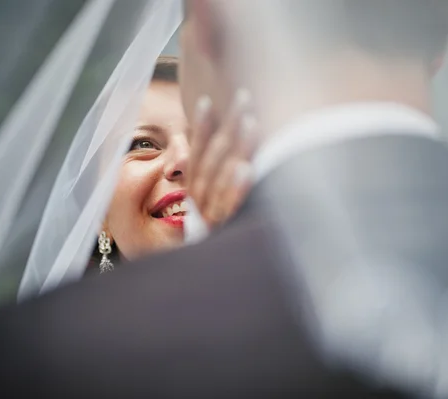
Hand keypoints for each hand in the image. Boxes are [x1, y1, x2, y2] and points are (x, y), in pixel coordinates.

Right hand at [187, 90, 258, 227]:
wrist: (216, 282)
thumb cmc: (221, 238)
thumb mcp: (215, 210)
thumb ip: (218, 182)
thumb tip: (234, 153)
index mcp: (195, 194)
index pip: (195, 155)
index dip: (200, 128)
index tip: (206, 101)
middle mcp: (199, 203)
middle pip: (211, 159)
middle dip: (228, 126)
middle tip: (245, 97)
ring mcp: (212, 218)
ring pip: (220, 177)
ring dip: (236, 147)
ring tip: (251, 121)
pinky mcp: (225, 234)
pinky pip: (231, 209)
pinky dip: (238, 187)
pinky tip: (250, 169)